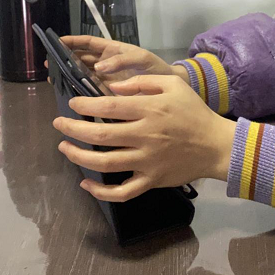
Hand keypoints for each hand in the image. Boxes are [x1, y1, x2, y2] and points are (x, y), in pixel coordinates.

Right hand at [44, 35, 189, 85]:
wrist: (170, 90)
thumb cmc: (156, 68)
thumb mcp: (142, 59)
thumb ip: (122, 60)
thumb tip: (99, 67)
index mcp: (112, 50)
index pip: (89, 43)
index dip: (73, 41)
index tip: (57, 41)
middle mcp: (106, 64)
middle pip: (80, 59)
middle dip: (65, 59)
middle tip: (49, 64)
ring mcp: (105, 79)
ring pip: (82, 75)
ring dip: (68, 76)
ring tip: (53, 80)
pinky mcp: (107, 95)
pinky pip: (90, 92)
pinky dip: (79, 93)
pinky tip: (68, 96)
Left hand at [52, 74, 236, 201]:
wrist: (216, 145)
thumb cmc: (192, 111)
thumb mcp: (172, 84)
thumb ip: (141, 82)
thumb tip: (111, 86)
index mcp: (149, 109)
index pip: (108, 105)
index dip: (85, 104)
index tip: (72, 103)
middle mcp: (144, 136)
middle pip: (100, 134)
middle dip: (73, 128)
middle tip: (58, 123)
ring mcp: (146, 161)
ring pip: (105, 163)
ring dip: (78, 156)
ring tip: (64, 147)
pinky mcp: (150, 181)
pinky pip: (121, 192)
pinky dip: (100, 191)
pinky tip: (85, 183)